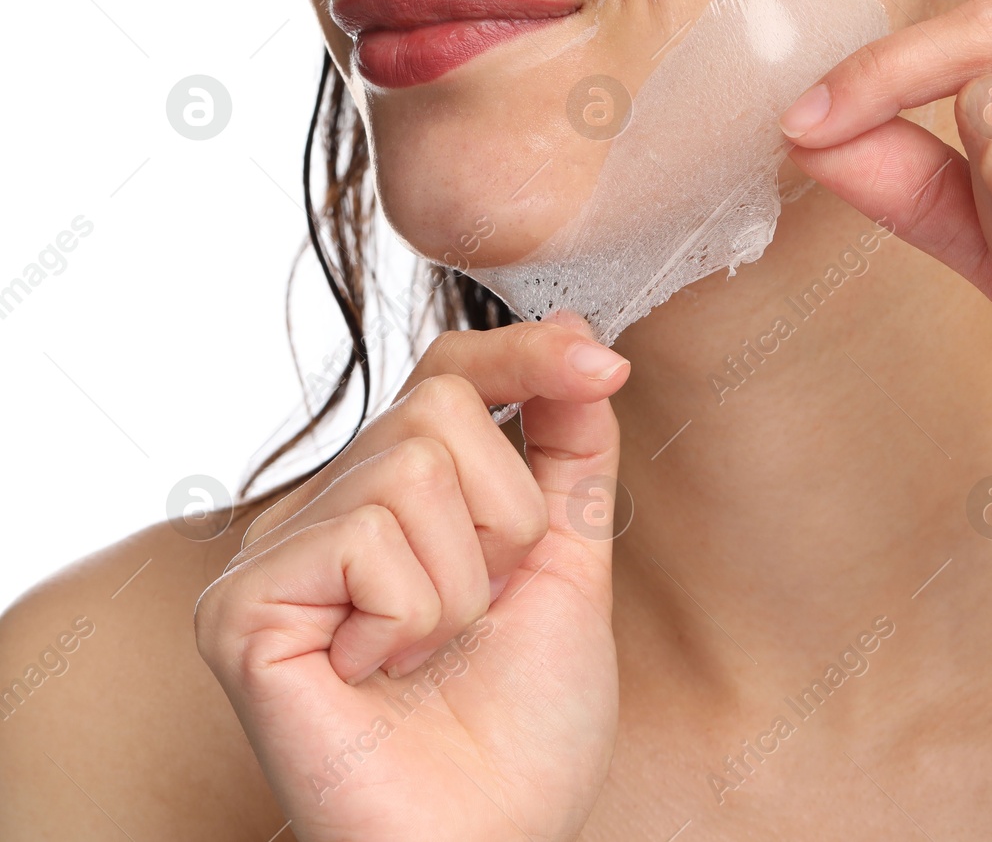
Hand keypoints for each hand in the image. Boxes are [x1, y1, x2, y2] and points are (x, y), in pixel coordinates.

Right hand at [195, 314, 629, 841]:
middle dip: (503, 522)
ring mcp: (275, 556)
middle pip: (437, 409)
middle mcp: (324, 509)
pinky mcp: (241, 609)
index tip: (604, 363)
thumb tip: (585, 345)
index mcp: (396, 495)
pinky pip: (366, 542)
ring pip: (409, 472)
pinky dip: (410, 620)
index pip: (448, 372)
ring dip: (461, 585)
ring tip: (428, 654)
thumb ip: (571, 457)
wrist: (488, 838)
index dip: (524, 354)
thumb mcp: (566, 565)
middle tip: (479, 614)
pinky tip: (379, 676)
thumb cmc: (523, 725)